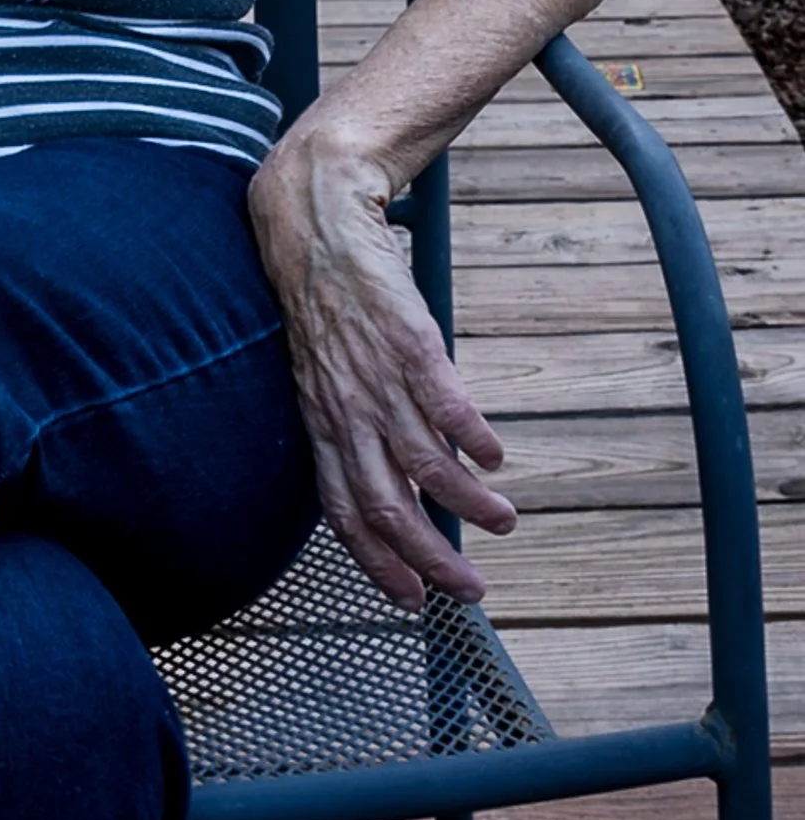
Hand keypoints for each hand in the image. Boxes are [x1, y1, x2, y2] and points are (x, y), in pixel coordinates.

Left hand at [247, 134, 514, 610]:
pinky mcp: (409, 342)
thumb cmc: (324, 299)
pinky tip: (495, 460)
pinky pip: (444, 405)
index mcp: (320, 421)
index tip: (412, 599)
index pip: (343, 510)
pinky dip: (473, 440)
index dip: (376, 561)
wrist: (316, 220)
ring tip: (503, 521)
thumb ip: (351, 422)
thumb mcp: (325, 372)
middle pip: (386, 505)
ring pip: (423, 463)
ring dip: (466, 505)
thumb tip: (396, 469)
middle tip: (470, 591)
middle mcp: (345, 410)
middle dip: (429, 558)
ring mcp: (376, 378)